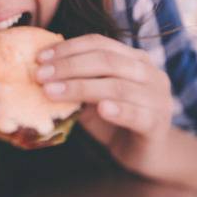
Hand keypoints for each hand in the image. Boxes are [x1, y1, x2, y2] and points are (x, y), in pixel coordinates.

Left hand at [35, 33, 173, 178]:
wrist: (145, 152)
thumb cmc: (113, 119)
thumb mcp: (91, 96)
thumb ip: (75, 81)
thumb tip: (38, 70)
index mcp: (134, 58)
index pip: (99, 43)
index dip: (68, 48)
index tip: (39, 58)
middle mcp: (150, 73)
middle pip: (106, 61)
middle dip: (68, 66)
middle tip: (39, 76)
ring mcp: (157, 98)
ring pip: (118, 86)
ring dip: (80, 87)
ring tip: (51, 92)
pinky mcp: (157, 124)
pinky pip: (137, 114)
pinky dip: (118, 110)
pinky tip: (100, 109)